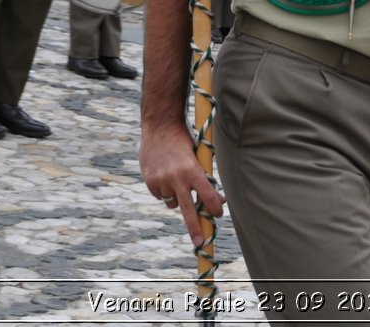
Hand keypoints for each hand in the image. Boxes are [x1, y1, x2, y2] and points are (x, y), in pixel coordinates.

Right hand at [139, 125, 225, 246]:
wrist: (159, 126)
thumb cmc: (184, 140)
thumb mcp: (198, 155)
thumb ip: (204, 177)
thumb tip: (217, 200)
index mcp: (192, 169)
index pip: (207, 194)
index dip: (214, 207)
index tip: (219, 215)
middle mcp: (176, 177)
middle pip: (188, 209)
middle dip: (195, 227)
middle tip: (201, 242)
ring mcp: (161, 180)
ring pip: (173, 202)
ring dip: (177, 198)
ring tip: (176, 179)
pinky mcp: (150, 181)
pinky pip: (161, 196)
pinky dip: (165, 191)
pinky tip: (165, 175)